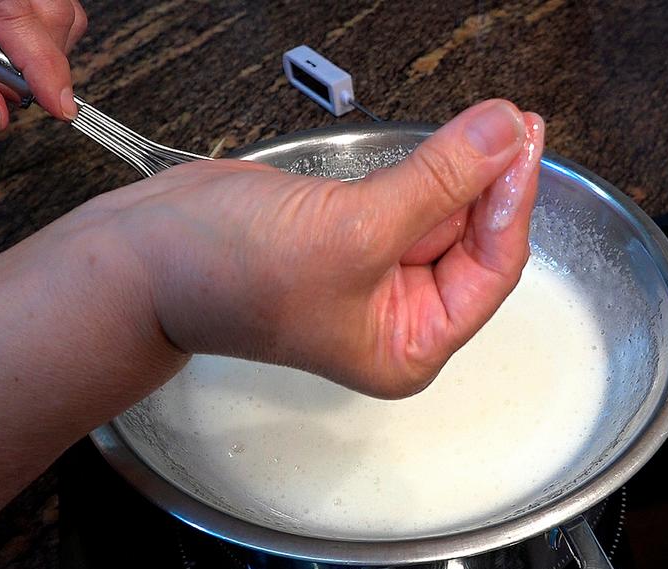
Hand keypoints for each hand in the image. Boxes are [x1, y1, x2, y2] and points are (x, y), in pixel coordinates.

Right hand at [82, 99, 544, 396]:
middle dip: (495, 182)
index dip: (514, 204)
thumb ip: (438, 182)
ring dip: (467, 168)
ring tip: (492, 122)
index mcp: (410, 346)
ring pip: (445, 212)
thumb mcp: (354, 229)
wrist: (142, 256)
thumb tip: (503, 137)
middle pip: (475, 240)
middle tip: (515, 122)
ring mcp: (377, 273)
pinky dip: (432, 165)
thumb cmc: (227, 276)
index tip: (525, 143)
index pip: (492, 271)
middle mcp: (401, 317)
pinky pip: (412, 195)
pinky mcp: (353, 232)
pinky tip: (455, 138)